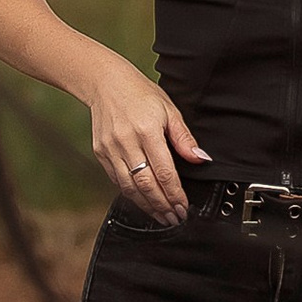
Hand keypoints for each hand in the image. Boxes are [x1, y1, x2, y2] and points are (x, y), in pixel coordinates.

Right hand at [84, 56, 206, 221]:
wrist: (105, 83)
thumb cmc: (140, 94)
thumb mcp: (169, 109)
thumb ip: (184, 137)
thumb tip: (200, 158)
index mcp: (147, 131)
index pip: (164, 171)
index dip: (174, 193)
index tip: (183, 206)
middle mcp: (127, 142)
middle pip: (146, 184)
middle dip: (162, 205)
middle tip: (174, 218)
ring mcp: (111, 149)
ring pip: (129, 187)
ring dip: (146, 205)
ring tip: (161, 216)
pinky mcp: (100, 153)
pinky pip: (117, 180)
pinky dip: (131, 193)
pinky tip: (142, 200)